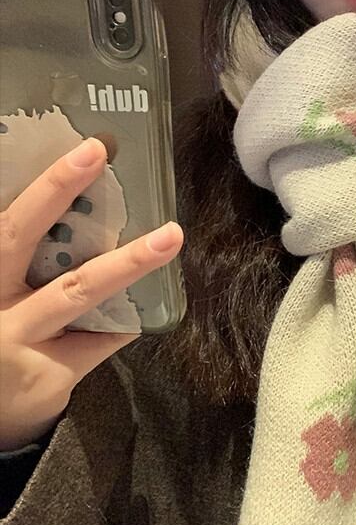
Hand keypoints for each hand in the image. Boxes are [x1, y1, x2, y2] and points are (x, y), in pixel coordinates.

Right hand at [0, 136, 182, 450]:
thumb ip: (20, 259)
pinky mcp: (47, 376)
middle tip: (95, 152)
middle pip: (17, 236)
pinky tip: (145, 306)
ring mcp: (15, 340)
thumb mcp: (0, 293)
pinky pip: (101, 339)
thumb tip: (73, 206)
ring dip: (129, 260)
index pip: (7, 220)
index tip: (86, 148)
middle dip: (55, 189)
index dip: (45, 184)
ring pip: (77, 290)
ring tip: (170, 236)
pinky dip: (126, 320)